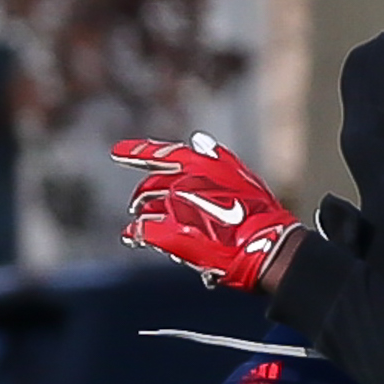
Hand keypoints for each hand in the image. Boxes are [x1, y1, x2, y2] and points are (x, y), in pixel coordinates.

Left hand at [113, 133, 297, 289]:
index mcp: (200, 165)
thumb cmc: (260, 212)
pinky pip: (144, 231)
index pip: (162, 155)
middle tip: (137, 205)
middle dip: (142, 196)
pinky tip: (135, 237)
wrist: (266, 244)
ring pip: (146, 210)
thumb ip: (216, 158)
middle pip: (150, 187)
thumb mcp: (243, 176)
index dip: (137, 152)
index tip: (117, 152)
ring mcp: (174, 208)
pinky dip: (138, 233)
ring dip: (142, 216)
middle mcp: (183, 183)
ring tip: (140, 223)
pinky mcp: (170, 233)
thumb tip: (197, 140)